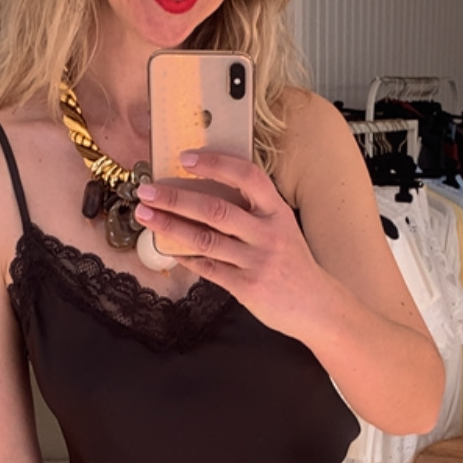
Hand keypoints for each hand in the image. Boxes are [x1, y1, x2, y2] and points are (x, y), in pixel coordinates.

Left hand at [134, 153, 322, 337]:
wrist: (317, 305)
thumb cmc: (292, 263)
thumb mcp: (281, 228)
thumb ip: (253, 212)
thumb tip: (204, 194)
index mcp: (277, 211)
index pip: (247, 176)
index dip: (215, 164)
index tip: (185, 157)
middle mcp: (268, 233)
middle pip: (215, 209)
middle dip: (176, 197)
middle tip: (147, 190)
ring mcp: (257, 261)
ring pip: (205, 239)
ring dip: (170, 225)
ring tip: (145, 215)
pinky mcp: (247, 287)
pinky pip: (208, 268)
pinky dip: (185, 257)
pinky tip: (167, 248)